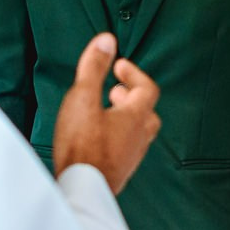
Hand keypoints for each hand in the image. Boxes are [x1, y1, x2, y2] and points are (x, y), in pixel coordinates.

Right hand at [51, 33, 160, 194]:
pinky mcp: (120, 171)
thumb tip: (107, 40)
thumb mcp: (83, 99)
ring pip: (138, 131)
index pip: (148, 89)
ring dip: (125, 118)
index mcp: (135, 117)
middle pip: (147, 112)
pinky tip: (99, 138)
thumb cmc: (82, 145)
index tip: (118, 66)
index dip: (135, 73)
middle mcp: (139, 137)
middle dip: (132, 97)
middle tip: (114, 91)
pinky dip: (118, 136)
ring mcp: (132, 156)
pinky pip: (126, 148)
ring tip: (104, 112)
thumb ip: (94, 69)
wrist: (83, 190)